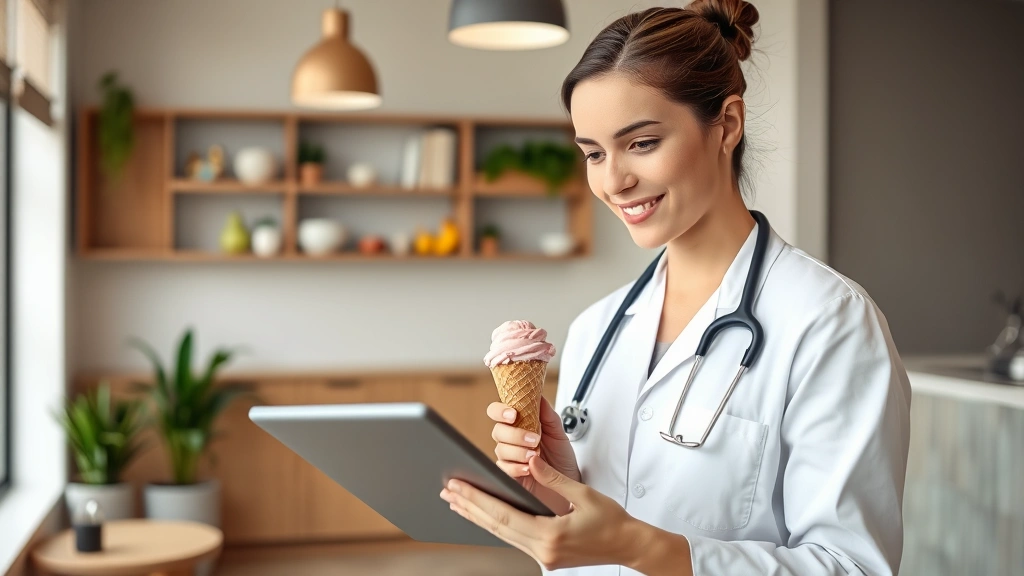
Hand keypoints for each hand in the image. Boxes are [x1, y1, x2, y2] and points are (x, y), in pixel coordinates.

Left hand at [440, 455, 641, 571]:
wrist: (629, 545)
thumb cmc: (613, 520)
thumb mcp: (583, 494)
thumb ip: (554, 478)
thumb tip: (530, 461)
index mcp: (551, 535)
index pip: (503, 514)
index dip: (477, 499)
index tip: (457, 487)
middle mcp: (543, 551)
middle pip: (496, 527)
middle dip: (469, 507)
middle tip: (447, 491)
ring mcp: (544, 557)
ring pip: (502, 535)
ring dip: (478, 517)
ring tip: (457, 502)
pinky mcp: (547, 557)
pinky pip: (514, 539)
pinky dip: (495, 525)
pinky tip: (484, 516)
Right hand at [488, 397, 580, 514]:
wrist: (569, 486)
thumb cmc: (562, 460)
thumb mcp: (559, 435)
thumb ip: (548, 416)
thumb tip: (538, 396)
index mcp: (520, 426)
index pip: (498, 413)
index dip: (500, 410)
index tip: (513, 414)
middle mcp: (511, 441)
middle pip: (498, 431)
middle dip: (515, 434)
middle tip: (534, 439)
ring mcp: (509, 459)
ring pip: (500, 449)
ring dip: (518, 451)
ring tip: (535, 455)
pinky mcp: (509, 476)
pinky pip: (503, 469)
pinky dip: (516, 467)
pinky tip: (529, 468)